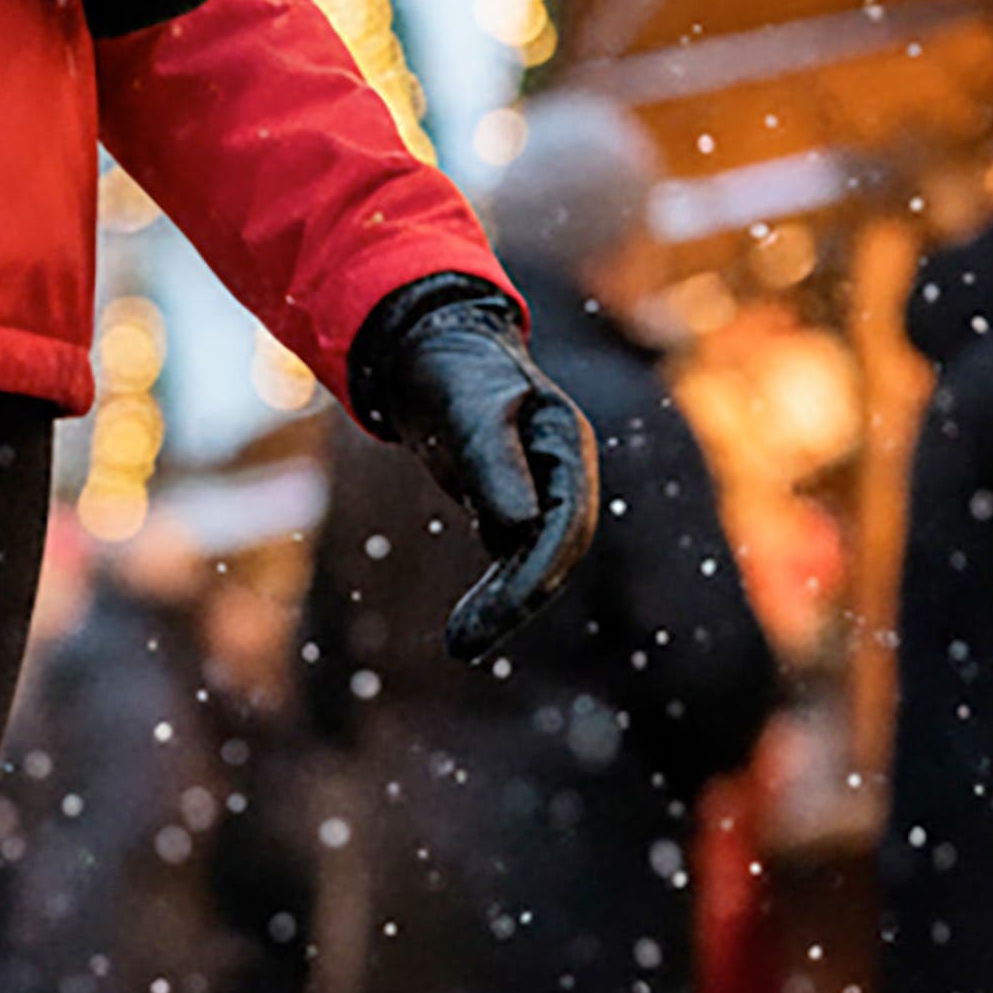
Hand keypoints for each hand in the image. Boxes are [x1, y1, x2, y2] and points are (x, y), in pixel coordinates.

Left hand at [352, 277, 600, 664]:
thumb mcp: (468, 414)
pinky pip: (512, 555)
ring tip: (461, 645)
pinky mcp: (508, 499)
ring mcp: (538, 488)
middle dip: (515, 602)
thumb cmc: (450, 370)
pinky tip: (469, 622)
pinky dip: (495, 589)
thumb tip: (517, 531)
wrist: (427, 345)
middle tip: (464, 647)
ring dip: (504, 605)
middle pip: (555, 553)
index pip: (563, 527)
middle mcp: (561, 473)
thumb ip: (493, 467)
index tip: (494, 616)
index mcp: (564, 447)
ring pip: (532, 559)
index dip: (532, 577)